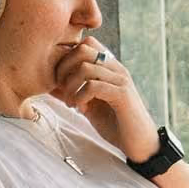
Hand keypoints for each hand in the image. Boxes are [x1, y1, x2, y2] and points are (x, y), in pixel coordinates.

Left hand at [56, 37, 160, 161]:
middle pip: (83, 48)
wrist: (139, 143)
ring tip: (71, 103)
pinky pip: (93, 86)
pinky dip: (80, 97)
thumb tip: (48, 86)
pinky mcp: (122, 94)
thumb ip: (71, 92)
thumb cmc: (114, 124)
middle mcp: (116, 69)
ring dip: (71, 87)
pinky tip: (82, 109)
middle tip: (63, 90)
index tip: (62, 80)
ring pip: (85, 67)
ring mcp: (120, 80)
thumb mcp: (88, 105)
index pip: (86, 43)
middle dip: (65, 69)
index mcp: (110, 67)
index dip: (68, 57)